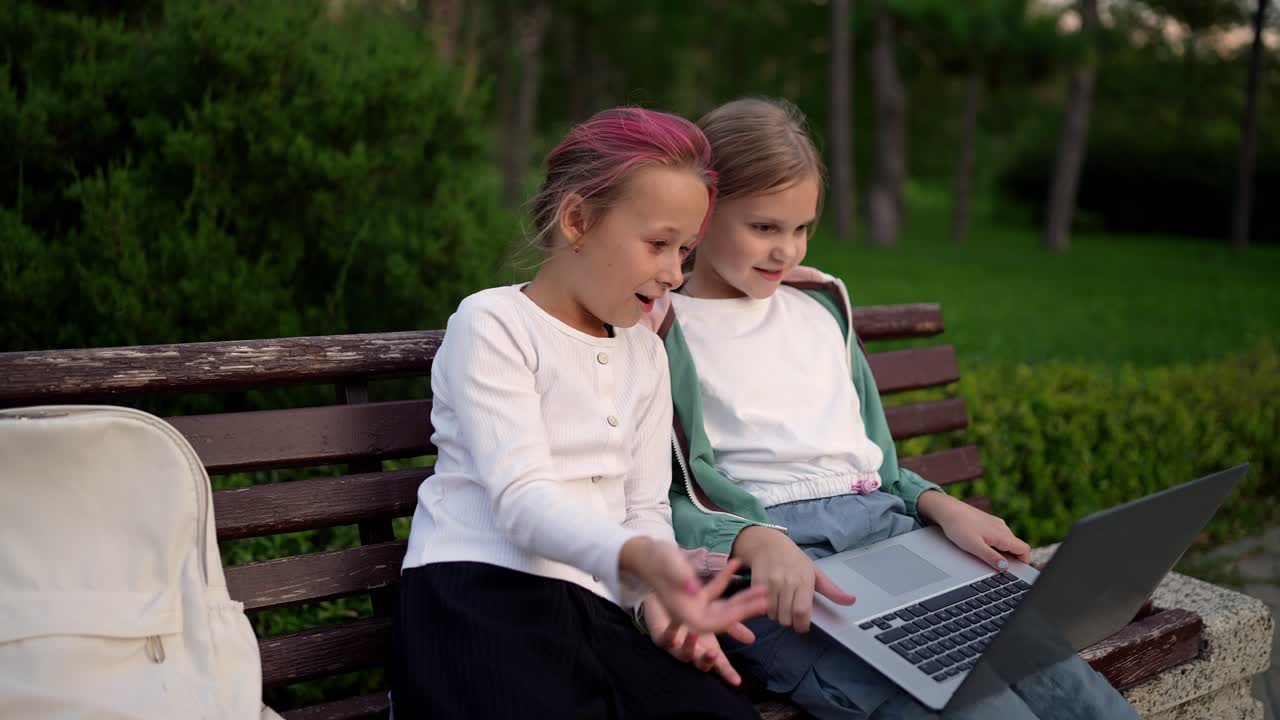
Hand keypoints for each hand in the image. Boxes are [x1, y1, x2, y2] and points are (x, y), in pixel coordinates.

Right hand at [619, 537, 768, 634]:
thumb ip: (679, 575)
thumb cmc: (653, 557)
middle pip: (722, 618)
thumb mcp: (666, 562)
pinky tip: (737, 563)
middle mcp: (689, 612)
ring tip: (761, 586)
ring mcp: (692, 604)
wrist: (642, 552)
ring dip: (742, 597)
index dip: (734, 619)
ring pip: (722, 607)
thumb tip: (694, 589)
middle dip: (745, 609)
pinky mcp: (694, 594)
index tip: (753, 607)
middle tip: (767, 597)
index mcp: (682, 612)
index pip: (712, 624)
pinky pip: (714, 591)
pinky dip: (726, 580)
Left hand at [641, 595, 753, 685]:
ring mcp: (676, 648)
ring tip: (693, 633)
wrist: (666, 603)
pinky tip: (676, 621)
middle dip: (707, 660)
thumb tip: (752, 639)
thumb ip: (733, 627)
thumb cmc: (693, 613)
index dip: (727, 673)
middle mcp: (693, 652)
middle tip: (713, 653)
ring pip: (683, 655)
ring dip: (689, 647)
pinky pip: (665, 638)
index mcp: (707, 649)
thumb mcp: (717, 616)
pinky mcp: (661, 639)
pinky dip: (671, 631)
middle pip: (701, 663)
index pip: (720, 664)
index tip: (737, 681)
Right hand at [731, 526, 855, 632]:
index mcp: (804, 580)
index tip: (802, 626)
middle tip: (792, 613)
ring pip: (773, 615)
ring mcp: (770, 583)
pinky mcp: (757, 583)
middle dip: (790, 621)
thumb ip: (832, 590)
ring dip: (778, 615)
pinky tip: (771, 600)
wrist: (768, 544)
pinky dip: (766, 609)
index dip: (802, 625)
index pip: (802, 611)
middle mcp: (787, 581)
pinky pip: (761, 607)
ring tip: (782, 605)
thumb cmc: (793, 559)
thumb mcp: (815, 572)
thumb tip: (851, 600)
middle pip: (786, 617)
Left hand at [916, 490, 1031, 568]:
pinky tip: (983, 546)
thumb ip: (991, 557)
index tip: (1019, 571)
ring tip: (989, 558)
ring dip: (1004, 551)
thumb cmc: (958, 527)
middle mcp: (1002, 527)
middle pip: (1016, 546)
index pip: (1024, 549)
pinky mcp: (988, 521)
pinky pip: (999, 535)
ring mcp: (996, 523)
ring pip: (1007, 541)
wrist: (946, 509)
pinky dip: (996, 544)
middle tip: (1000, 568)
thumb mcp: (974, 547)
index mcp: (1002, 534)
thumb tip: (1005, 567)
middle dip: (1013, 558)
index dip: (1025, 562)